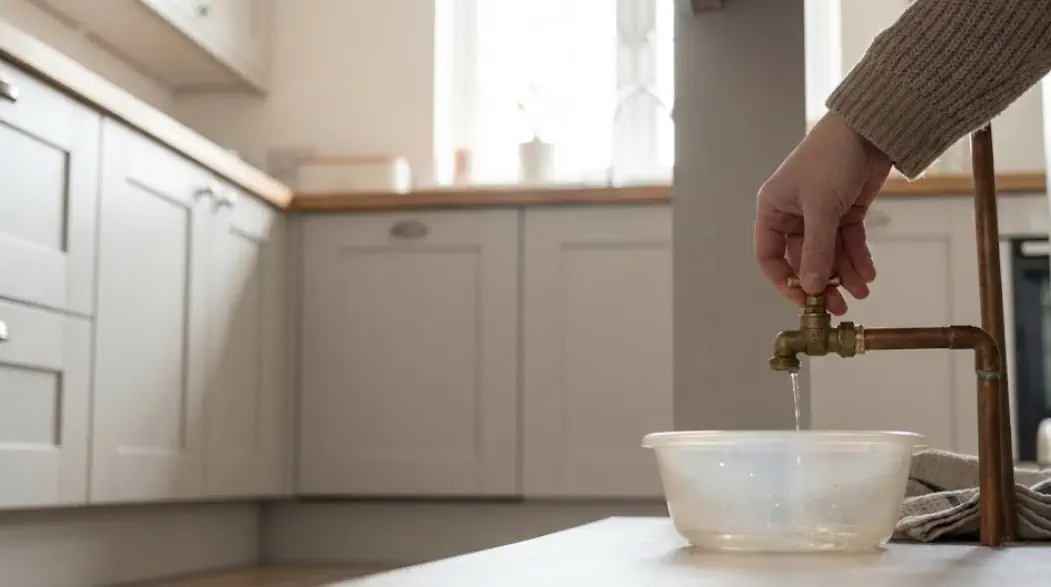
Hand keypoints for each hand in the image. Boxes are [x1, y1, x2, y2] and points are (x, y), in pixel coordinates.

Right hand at [754, 111, 892, 314]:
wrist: (869, 129)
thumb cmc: (831, 158)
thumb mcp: (821, 208)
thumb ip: (816, 250)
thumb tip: (810, 286)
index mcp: (773, 210)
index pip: (770, 257)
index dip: (785, 281)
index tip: (804, 300)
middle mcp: (793, 215)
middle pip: (802, 259)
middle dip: (821, 283)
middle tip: (836, 306)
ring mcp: (820, 215)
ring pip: (828, 254)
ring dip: (844, 274)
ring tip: (861, 291)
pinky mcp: (845, 212)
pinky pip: (848, 242)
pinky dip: (857, 258)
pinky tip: (868, 273)